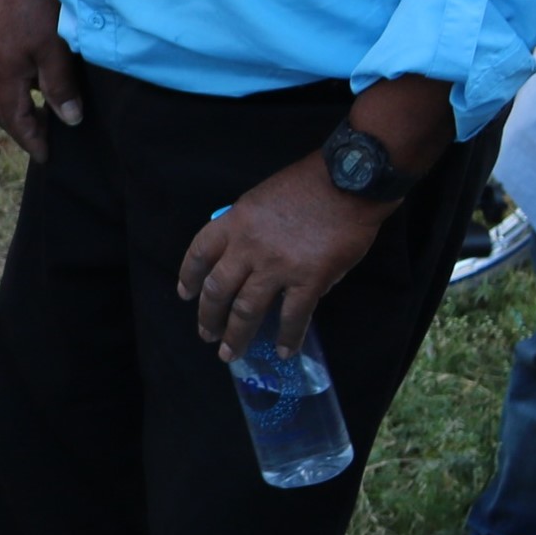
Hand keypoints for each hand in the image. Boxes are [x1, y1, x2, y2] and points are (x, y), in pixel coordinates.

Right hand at [0, 0, 81, 160]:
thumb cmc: (44, 3)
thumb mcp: (57, 48)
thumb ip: (60, 86)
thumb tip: (68, 120)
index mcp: (3, 69)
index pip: (12, 118)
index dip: (30, 140)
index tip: (47, 157)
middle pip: (3, 108)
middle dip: (23, 129)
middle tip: (46, 144)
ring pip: (6, 89)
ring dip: (24, 108)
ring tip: (48, 117)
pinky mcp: (1, 32)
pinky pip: (9, 71)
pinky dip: (24, 87)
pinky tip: (43, 83)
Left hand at [177, 157, 391, 356]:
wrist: (349, 180)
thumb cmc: (308, 184)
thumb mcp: (261, 199)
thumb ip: (248, 229)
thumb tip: (247, 261)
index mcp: (234, 222)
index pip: (199, 254)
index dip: (189, 277)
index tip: (185, 294)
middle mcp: (248, 247)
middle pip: (217, 290)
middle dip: (208, 317)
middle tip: (207, 335)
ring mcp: (277, 266)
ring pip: (247, 310)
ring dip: (236, 336)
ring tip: (230, 353)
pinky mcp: (309, 279)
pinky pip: (293, 316)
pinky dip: (288, 338)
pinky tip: (283, 351)